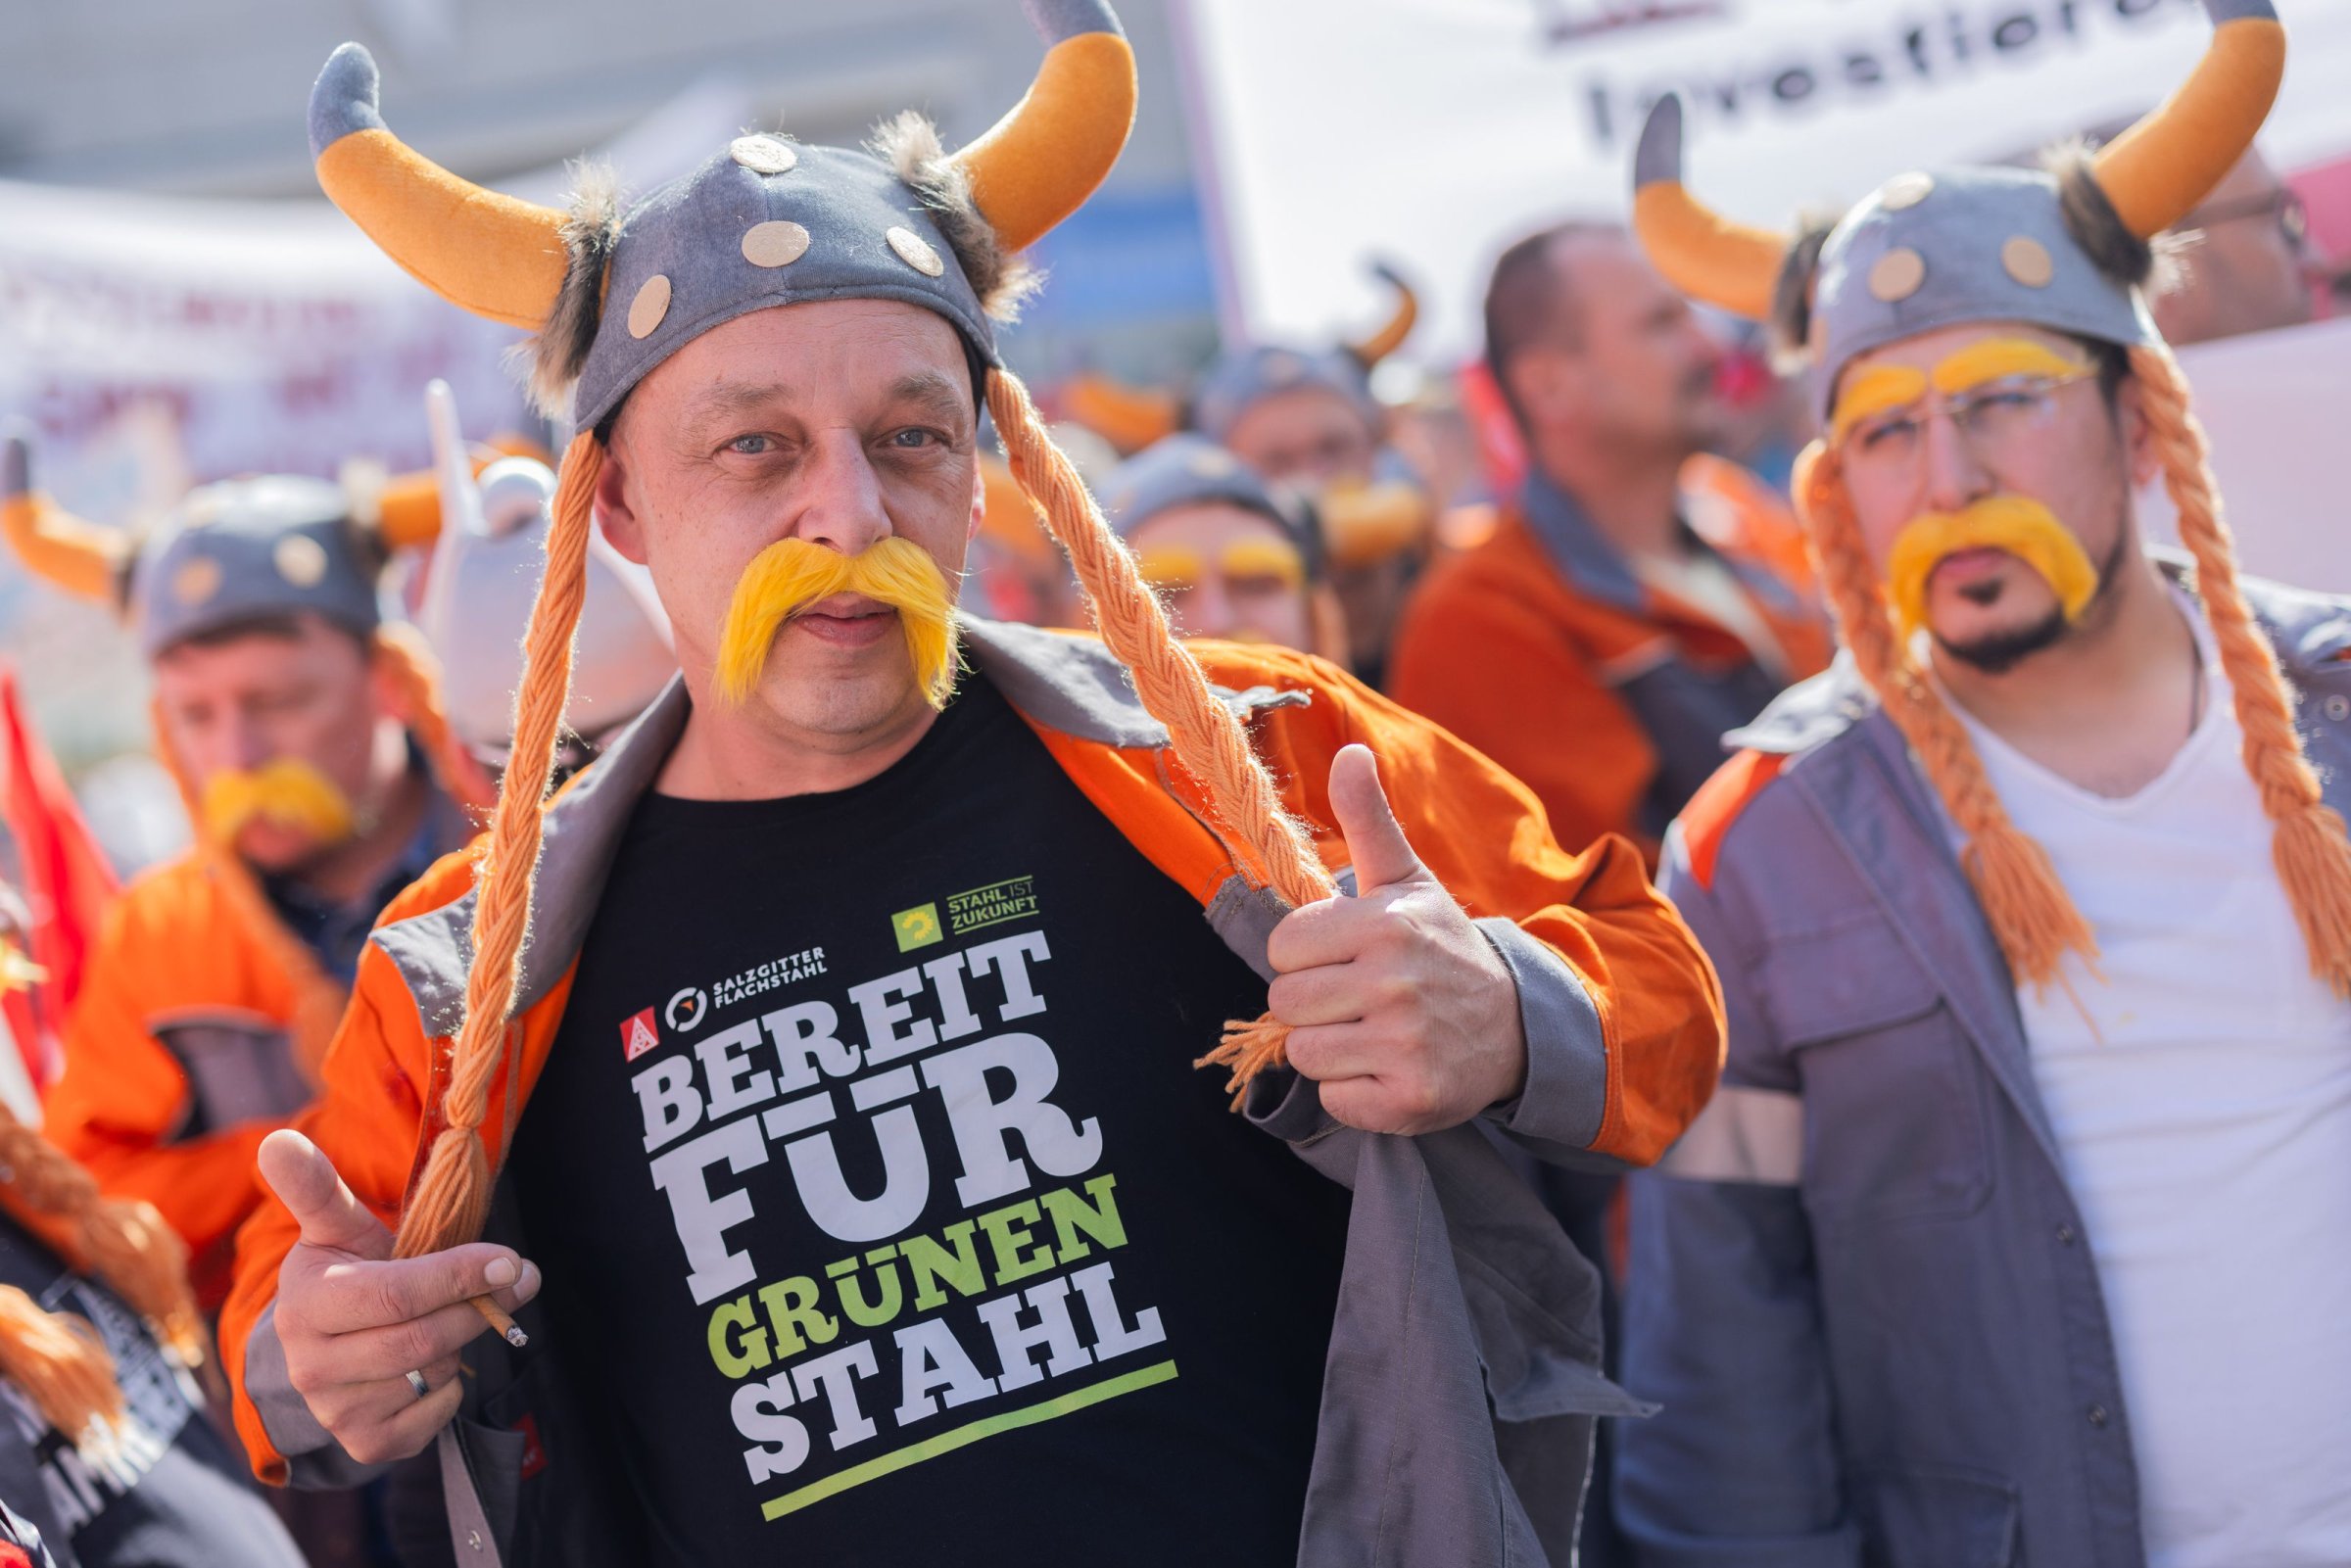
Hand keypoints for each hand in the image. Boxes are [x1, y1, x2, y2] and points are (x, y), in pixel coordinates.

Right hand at [257, 1129, 540, 1465]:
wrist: (318, 1352)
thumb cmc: (344, 1274)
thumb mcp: (334, 1229)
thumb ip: (316, 1186)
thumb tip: (277, 1139)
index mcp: (308, 1301)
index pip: (396, 1293)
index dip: (460, 1275)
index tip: (509, 1258)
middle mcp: (310, 1363)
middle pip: (423, 1338)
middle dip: (477, 1307)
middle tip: (510, 1282)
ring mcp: (333, 1409)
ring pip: (434, 1374)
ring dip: (460, 1343)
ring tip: (449, 1319)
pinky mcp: (363, 1442)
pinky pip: (437, 1414)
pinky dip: (452, 1387)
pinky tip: (433, 1365)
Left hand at [1266, 744, 1527, 1133]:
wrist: (1515, 1025)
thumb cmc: (1443, 946)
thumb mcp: (1408, 880)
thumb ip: (1368, 819)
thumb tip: (1349, 751)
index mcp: (1386, 924)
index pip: (1283, 947)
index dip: (1306, 955)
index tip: (1345, 957)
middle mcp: (1396, 983)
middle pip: (1286, 1003)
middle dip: (1314, 1004)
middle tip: (1360, 999)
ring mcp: (1406, 1044)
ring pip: (1305, 1053)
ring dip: (1332, 1049)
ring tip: (1375, 1033)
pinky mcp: (1411, 1100)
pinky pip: (1334, 1100)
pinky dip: (1354, 1092)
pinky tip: (1390, 1069)